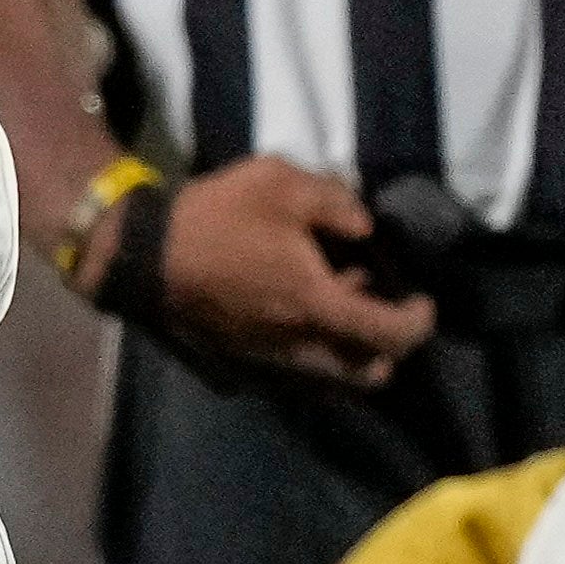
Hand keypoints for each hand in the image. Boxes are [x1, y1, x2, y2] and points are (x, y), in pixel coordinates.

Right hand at [95, 157, 437, 390]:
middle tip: (378, 302)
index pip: (392, 336)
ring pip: (330, 380)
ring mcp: (268, 365)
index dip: (419, 322)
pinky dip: (311, 353)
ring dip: (347, 351)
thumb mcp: (282, 183)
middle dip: (385, 346)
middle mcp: (299, 350)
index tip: (422, 299)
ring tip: (334, 301)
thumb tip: (363, 227)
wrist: (142, 259)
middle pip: (368, 374)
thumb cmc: (215, 218)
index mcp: (317, 306)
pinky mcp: (241, 369)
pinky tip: (293, 313)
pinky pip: (295, 375)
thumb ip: (337, 202)